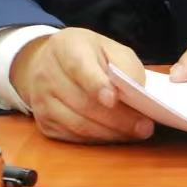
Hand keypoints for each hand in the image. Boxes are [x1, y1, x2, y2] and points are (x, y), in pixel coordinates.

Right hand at [11, 28, 152, 143]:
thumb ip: (125, 64)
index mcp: (65, 47)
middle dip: (117, 118)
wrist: (50, 63)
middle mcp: (47, 74)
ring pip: (78, 125)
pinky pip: (73, 137)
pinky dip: (99, 139)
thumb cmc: (88, 55)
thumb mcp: (109, 48)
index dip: (95, 84)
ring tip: (136, 132)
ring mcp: (42, 101)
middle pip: (82, 102)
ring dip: (111, 132)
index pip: (78, 67)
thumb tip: (136, 90)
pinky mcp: (44, 123)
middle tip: (144, 126)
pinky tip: (117, 135)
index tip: (113, 99)